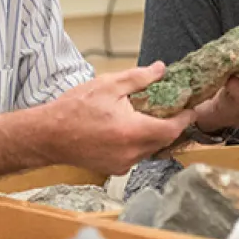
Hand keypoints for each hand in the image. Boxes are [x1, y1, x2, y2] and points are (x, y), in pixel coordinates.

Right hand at [40, 62, 195, 174]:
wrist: (47, 135)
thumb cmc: (75, 108)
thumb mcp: (108, 85)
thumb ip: (139, 78)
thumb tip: (161, 69)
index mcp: (133, 132)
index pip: (173, 129)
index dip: (185, 119)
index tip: (191, 107)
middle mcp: (131, 153)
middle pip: (163, 141)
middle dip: (170, 125)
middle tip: (172, 108)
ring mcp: (122, 164)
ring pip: (150, 150)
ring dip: (154, 134)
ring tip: (148, 116)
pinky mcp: (113, 169)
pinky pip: (136, 156)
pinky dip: (138, 143)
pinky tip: (130, 130)